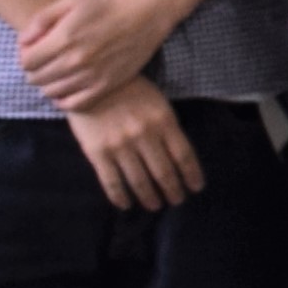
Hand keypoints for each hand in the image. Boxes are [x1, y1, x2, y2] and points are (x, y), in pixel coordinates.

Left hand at [16, 0, 173, 111]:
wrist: (146, 14)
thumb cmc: (107, 4)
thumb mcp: (70, 0)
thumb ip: (41, 20)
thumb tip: (22, 42)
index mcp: (63, 39)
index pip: (26, 62)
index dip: (25, 56)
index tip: (34, 50)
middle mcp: (75, 61)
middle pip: (36, 79)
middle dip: (35, 70)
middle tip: (46, 61)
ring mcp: (91, 76)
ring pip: (51, 92)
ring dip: (48, 84)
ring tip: (57, 73)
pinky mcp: (106, 85)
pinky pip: (74, 104)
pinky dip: (64, 100)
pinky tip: (66, 90)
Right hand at [65, 84, 201, 212]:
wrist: (91, 82)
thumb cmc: (130, 91)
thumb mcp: (158, 103)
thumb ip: (167, 127)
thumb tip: (179, 157)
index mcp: (164, 121)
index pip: (183, 156)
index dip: (191, 175)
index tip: (196, 188)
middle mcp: (144, 136)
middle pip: (163, 172)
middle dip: (173, 190)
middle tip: (177, 201)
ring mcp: (120, 146)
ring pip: (139, 181)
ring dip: (149, 197)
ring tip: (155, 205)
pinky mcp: (97, 153)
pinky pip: (111, 182)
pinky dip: (120, 197)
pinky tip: (126, 205)